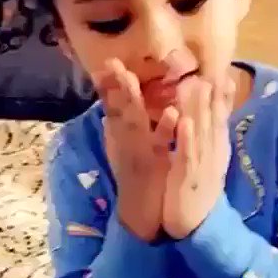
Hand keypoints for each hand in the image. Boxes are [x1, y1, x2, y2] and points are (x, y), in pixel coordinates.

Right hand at [94, 59, 177, 241]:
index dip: (108, 85)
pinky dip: (164, 129)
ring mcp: (138, 154)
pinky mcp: (153, 166)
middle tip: (109, 62)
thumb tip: (117, 108)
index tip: (105, 61)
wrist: (143, 216)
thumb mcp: (132, 150)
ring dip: (131, 100)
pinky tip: (172, 113)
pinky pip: (159, 145)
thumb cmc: (142, 180)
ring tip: (128, 76)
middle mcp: (126, 142)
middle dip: (114, 85)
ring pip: (133, 123)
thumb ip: (125, 129)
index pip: (113, 106)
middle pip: (118, 109)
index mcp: (123, 137)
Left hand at [162, 76, 233, 239]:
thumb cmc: (196, 193)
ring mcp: (202, 165)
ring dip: (201, 109)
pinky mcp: (188, 177)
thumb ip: (209, 142)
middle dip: (214, 96)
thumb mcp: (207, 164)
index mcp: (215, 151)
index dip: (223, 98)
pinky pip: (187, 155)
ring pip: (201, 133)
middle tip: (213, 69)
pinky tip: (184, 121)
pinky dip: (186, 138)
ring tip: (200, 85)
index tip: (224, 73)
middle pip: (214, 121)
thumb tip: (211, 121)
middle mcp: (212, 154)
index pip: (221, 120)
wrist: (196, 227)